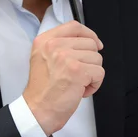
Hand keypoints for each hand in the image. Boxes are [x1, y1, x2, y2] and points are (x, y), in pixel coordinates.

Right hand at [24, 21, 104, 135]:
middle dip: (90, 61)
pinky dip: (94, 84)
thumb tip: (88, 42)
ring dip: (92, 74)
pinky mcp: (78, 71)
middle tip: (77, 75)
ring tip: (77, 84)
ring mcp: (66, 57)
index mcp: (45, 41)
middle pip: (90, 43)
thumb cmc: (43, 90)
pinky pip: (99, 73)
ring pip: (97, 59)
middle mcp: (54, 46)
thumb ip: (60, 46)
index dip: (89, 34)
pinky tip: (81, 91)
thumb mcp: (43, 58)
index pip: (74, 26)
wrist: (38, 110)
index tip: (95, 45)